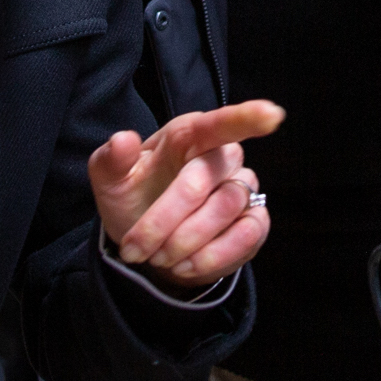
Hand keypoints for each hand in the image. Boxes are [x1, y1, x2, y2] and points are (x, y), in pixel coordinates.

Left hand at [90, 100, 284, 287]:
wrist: (148, 243)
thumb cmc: (134, 198)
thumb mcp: (110, 181)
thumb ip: (112, 159)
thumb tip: (123, 140)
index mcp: (189, 135)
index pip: (219, 123)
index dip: (246, 117)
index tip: (271, 114)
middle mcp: (222, 157)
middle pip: (203, 181)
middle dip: (163, 221)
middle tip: (136, 249)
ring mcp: (242, 188)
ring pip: (226, 209)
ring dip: (185, 241)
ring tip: (159, 256)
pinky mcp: (254, 223)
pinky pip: (247, 236)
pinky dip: (212, 256)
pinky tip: (186, 266)